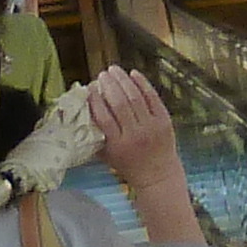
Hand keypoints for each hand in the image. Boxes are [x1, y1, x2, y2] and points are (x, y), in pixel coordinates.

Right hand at [84, 68, 178, 185]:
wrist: (158, 176)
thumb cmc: (128, 165)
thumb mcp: (108, 155)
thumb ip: (96, 136)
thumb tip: (82, 111)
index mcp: (118, 145)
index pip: (104, 117)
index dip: (95, 100)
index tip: (89, 88)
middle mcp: (135, 135)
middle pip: (119, 104)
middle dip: (109, 86)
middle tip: (102, 74)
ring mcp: (151, 127)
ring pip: (135, 98)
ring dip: (123, 80)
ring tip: (114, 70)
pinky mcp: (164, 121)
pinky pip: (153, 97)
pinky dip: (143, 84)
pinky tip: (133, 74)